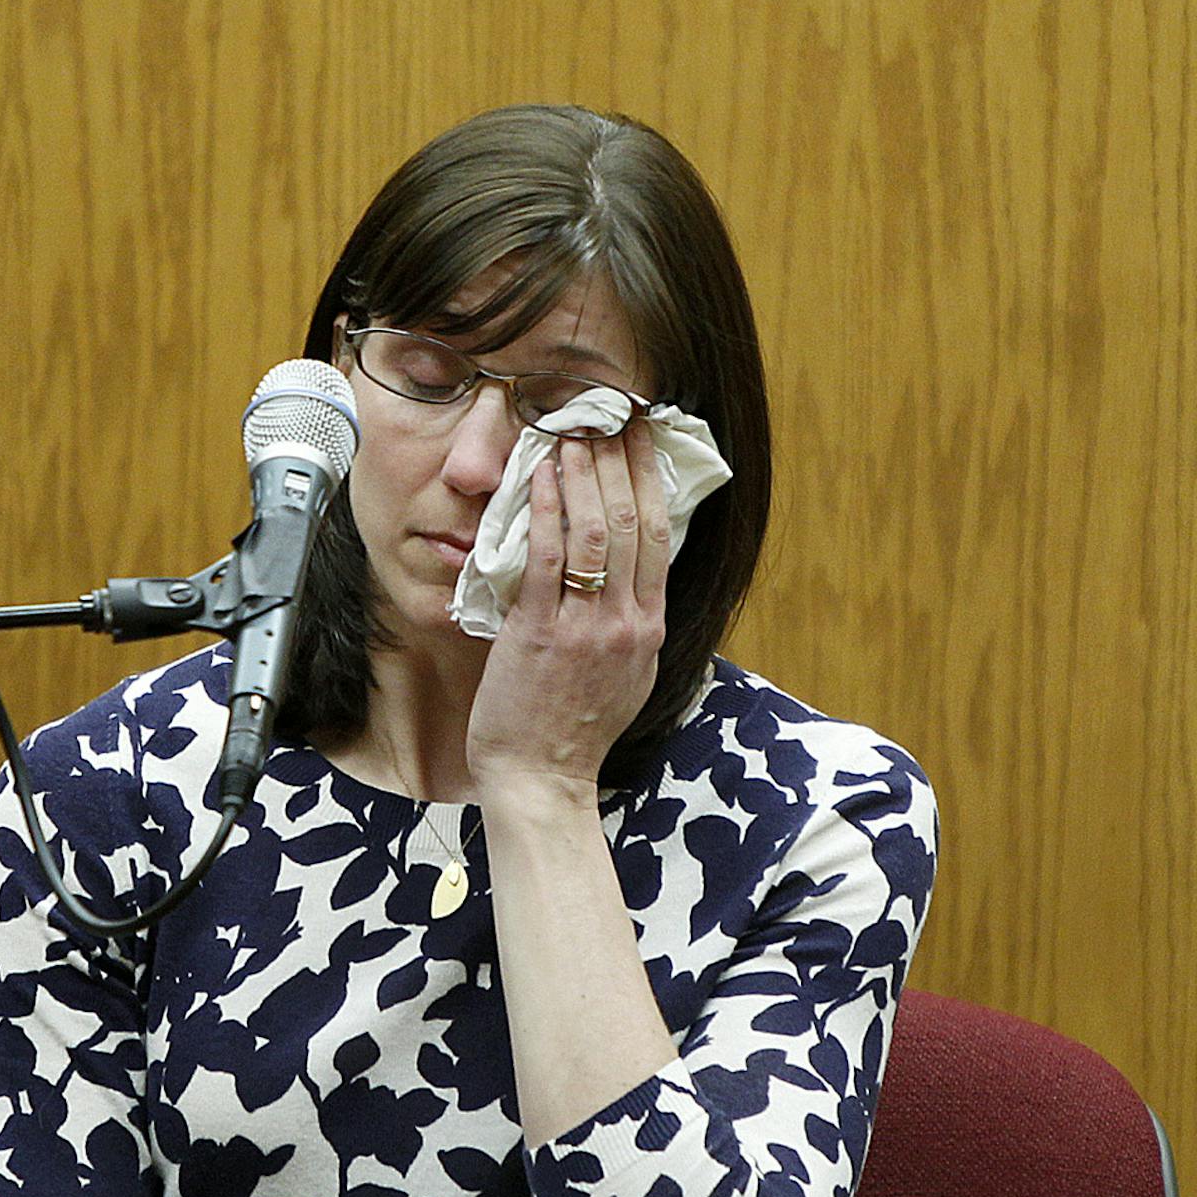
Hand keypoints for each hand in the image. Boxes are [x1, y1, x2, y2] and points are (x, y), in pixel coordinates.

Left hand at [465, 421, 670, 794]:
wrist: (542, 780)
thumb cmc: (573, 730)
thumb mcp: (625, 673)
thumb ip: (629, 623)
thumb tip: (627, 573)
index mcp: (649, 627)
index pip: (658, 534)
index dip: (648, 477)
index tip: (640, 435)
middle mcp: (628, 622)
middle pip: (631, 522)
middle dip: (619, 461)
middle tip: (605, 416)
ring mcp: (587, 627)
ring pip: (594, 532)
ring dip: (583, 474)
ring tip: (571, 433)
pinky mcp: (542, 633)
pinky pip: (547, 559)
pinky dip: (546, 511)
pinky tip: (538, 476)